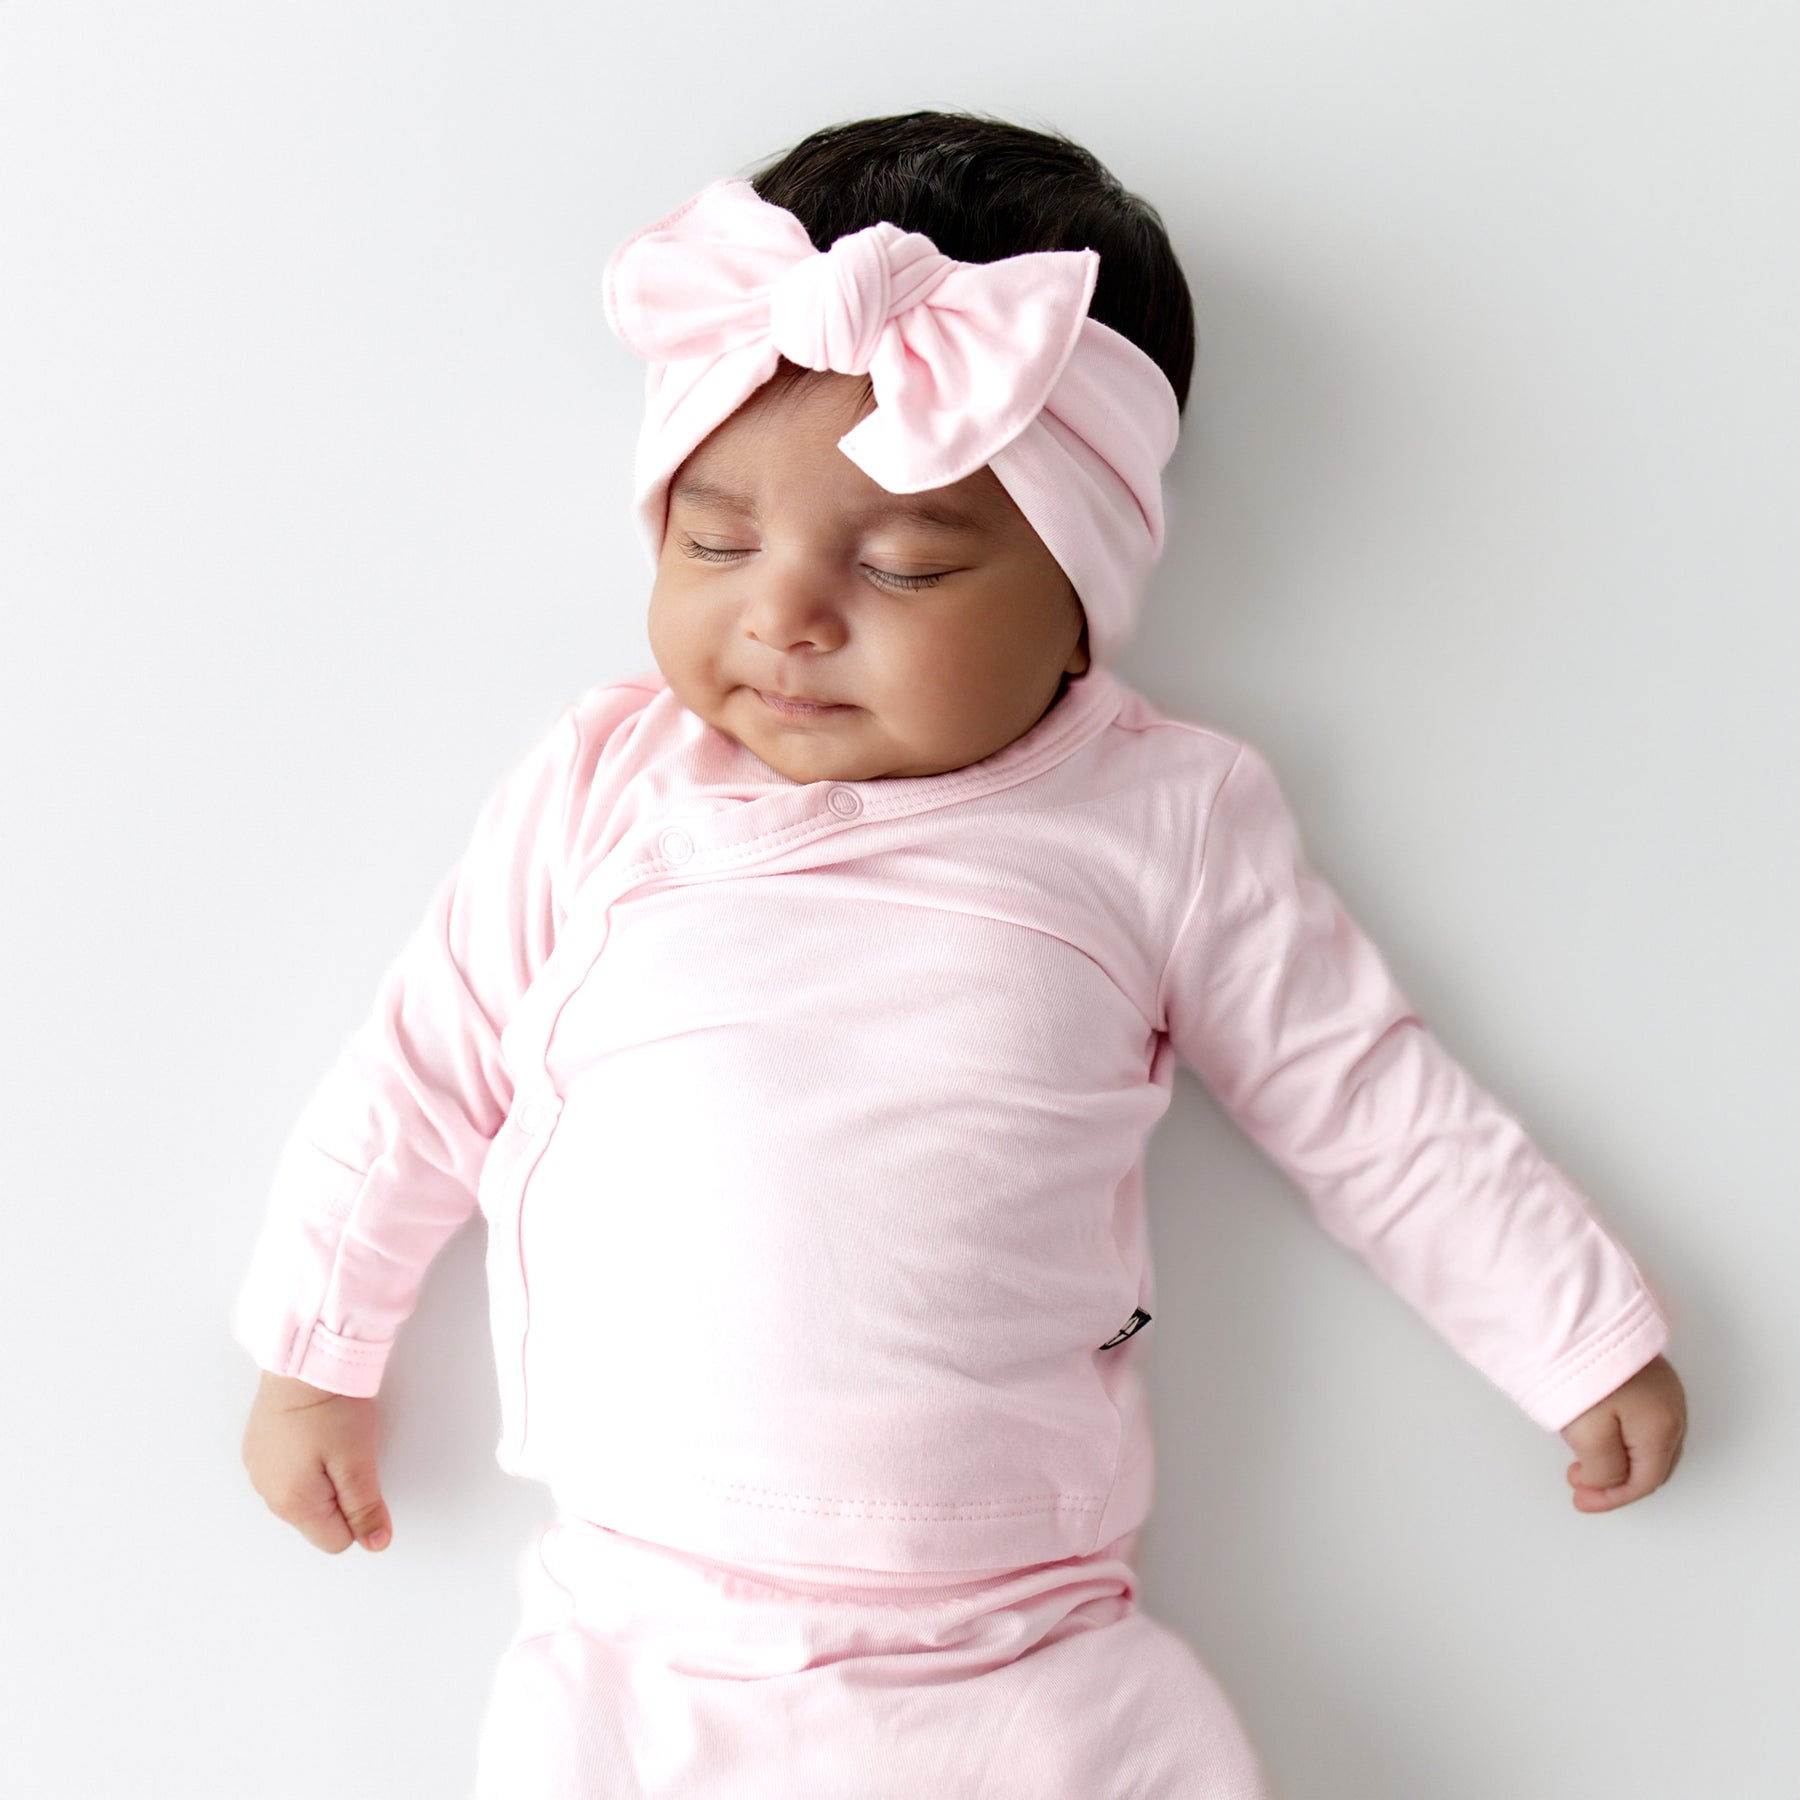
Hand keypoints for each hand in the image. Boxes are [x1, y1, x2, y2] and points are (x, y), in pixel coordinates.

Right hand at [241, 1369, 393, 1553]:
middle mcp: (267, 1492)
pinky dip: (304, 1457)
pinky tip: (313, 1430)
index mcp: (292, 1504)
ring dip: (321, 1475)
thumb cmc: (330, 1407)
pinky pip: (287, 1468)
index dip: (359, 1514)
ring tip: (330, 1438)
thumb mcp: (358, 1461)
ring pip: (303, 1493)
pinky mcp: (258, 1445)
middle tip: (347, 1454)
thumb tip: (375, 1543)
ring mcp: (258, 1468)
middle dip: (339, 1494)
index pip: (336, 1540)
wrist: (303, 1359)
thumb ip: (365, 1508)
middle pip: (318, 1518)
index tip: (363, 1477)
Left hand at [1560, 1353, 1685, 1512]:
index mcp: (1662, 1427)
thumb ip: (1603, 1469)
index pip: (1645, 1481)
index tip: (1581, 1499)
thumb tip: (1606, 1481)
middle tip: (1582, 1485)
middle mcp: (1672, 1409)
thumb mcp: (1589, 1433)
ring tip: (1584, 1462)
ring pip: (1648, 1444)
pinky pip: (1641, 1420)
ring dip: (1619, 1460)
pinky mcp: (1646, 1374)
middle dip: (1616, 1481)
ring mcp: (1662, 1389)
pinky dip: (1622, 1438)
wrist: (1577, 1313)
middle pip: (1651, 1464)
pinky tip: (1599, 1435)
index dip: (1612, 1497)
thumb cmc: (1584, 1365)